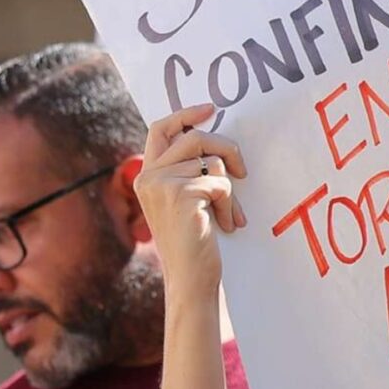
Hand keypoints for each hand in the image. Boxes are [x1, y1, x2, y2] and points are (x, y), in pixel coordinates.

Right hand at [131, 103, 245, 301]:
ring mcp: (161, 184)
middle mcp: (148, 177)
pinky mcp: (180, 194)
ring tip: (228, 214)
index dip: (185, 114)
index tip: (211, 109)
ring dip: (228, 188)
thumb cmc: (193, 243)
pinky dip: (229, 203)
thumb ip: (187, 171)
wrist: (190, 279)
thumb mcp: (183, 201)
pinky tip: (226, 224)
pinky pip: (220, 182)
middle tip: (242, 171)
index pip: (160, 129)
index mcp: (145, 176)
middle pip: (194, 137)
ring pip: (212, 161)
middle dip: (225, 148)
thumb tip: (213, 140)